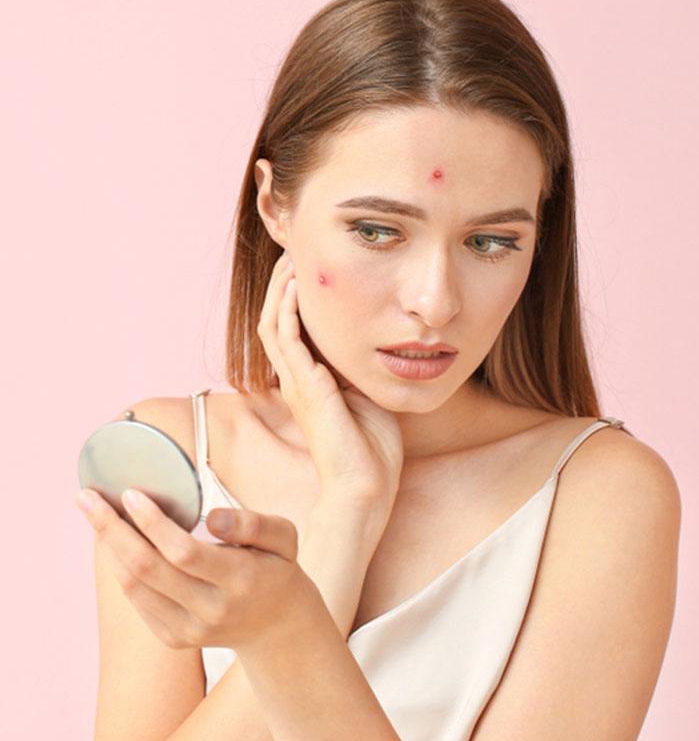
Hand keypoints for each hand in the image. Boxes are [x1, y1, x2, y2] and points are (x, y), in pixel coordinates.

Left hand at [77, 487, 319, 654]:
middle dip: (111, 530)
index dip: (152, 524)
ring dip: (110, 547)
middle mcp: (211, 610)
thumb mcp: (284, 538)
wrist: (277, 628)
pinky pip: (137, 599)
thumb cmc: (277, 570)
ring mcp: (189, 630)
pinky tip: (114, 541)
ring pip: (134, 586)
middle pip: (147, 569)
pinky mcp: (174, 638)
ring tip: (95, 513)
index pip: (184, 553)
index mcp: (240, 580)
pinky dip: (121, 567)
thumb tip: (211, 518)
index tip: (130, 494)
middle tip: (86, 497)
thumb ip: (253, 523)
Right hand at [257, 251, 403, 519]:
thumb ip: (364, 368)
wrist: (365, 487)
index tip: (311, 268)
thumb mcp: (369, 395)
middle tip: (295, 253)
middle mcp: (295, 379)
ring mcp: (295, 383)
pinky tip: (296, 287)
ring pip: (273, 324)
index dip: (296, 298)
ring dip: (280, 291)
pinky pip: (286, 340)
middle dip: (283, 286)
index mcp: (309, 381)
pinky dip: (288, 311)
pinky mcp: (304, 388)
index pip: (293, 329)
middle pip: (275, 320)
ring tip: (291, 260)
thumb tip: (382, 340)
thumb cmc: (371, 449)